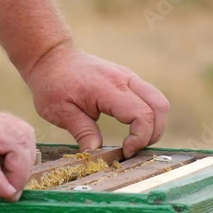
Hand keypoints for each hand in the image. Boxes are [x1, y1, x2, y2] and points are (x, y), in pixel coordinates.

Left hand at [26, 46, 169, 157]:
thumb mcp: (60, 112)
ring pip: (159, 101)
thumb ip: (82, 132)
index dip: (140, 138)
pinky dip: (149, 116)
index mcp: (108, 88)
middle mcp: (124, 79)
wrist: (52, 57)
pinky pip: (150, 98)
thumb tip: (96, 155)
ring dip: (154, 125)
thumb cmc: (53, 83)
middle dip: (153, 134)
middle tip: (133, 149)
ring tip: (135, 141)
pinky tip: (132, 129)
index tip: (125, 152)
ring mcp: (129, 77)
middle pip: (160, 107)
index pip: (141, 114)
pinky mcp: (129, 79)